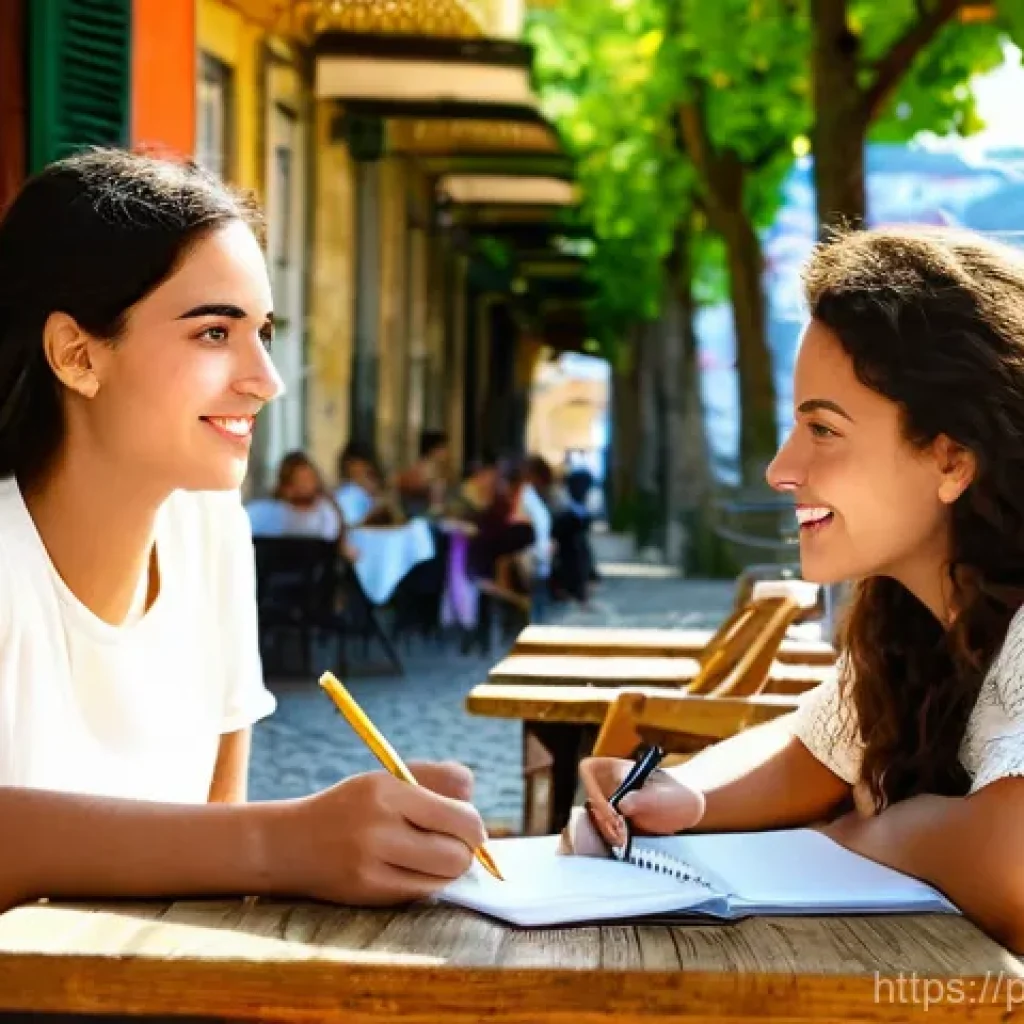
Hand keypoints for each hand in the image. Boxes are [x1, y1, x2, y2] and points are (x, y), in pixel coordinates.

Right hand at [270, 761, 486, 906]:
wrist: (291, 843)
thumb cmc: (352, 806)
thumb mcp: (386, 779)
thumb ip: (435, 779)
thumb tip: (473, 798)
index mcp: (386, 789)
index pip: (458, 813)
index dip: (473, 824)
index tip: (469, 825)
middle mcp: (378, 827)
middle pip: (457, 853)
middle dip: (466, 850)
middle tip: (455, 843)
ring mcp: (372, 864)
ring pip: (444, 877)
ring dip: (449, 868)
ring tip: (434, 854)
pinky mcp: (368, 894)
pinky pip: (422, 892)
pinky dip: (428, 882)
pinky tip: (412, 869)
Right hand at [577, 757, 705, 846]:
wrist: (686, 810)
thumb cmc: (677, 794)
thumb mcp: (664, 795)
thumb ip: (643, 798)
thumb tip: (621, 804)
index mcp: (616, 769)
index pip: (588, 770)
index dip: (591, 788)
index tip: (610, 808)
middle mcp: (607, 785)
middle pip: (586, 796)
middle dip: (600, 816)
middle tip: (618, 829)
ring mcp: (608, 803)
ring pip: (590, 816)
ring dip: (604, 830)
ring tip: (624, 838)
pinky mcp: (612, 822)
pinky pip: (599, 829)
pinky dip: (608, 838)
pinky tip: (623, 842)